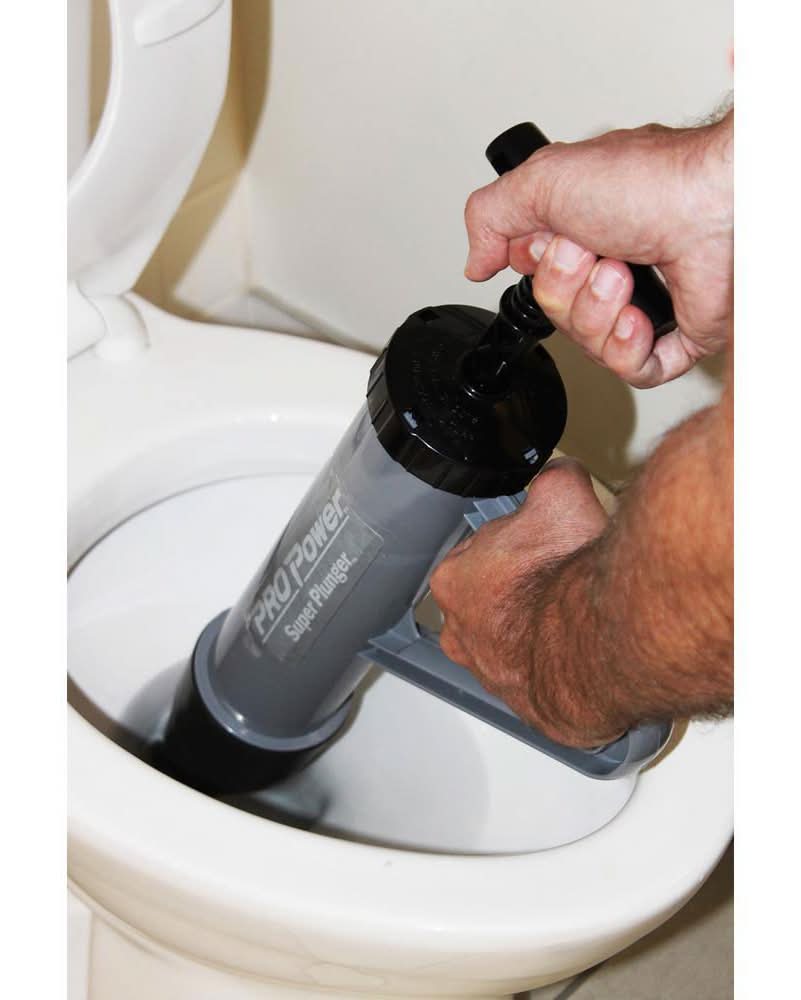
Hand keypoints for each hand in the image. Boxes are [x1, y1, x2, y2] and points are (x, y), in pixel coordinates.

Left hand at [430, 458, 616, 746]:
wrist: (597, 646)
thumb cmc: (567, 578)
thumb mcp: (562, 497)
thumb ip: (554, 480)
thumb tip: (559, 474)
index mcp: (455, 580)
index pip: (480, 555)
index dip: (518, 547)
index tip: (544, 547)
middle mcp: (461, 632)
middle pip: (490, 601)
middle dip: (521, 592)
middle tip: (561, 580)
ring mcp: (491, 674)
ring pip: (510, 644)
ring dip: (537, 631)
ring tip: (574, 618)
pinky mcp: (525, 705)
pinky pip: (538, 680)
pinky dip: (557, 667)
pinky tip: (581, 651)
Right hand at [464, 113, 732, 386]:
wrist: (717, 204)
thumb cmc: (650, 181)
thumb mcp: (541, 180)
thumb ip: (489, 216)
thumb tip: (475, 263)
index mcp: (583, 229)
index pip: (534, 277)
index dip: (534, 270)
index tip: (546, 245)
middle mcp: (613, 265)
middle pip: (555, 315)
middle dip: (562, 291)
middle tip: (587, 253)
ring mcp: (645, 301)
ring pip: (588, 346)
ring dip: (595, 313)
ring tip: (620, 274)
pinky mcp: (676, 335)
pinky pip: (631, 369)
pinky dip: (626, 349)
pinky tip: (637, 318)